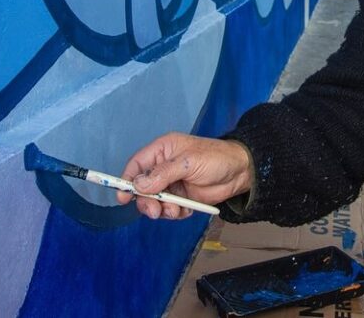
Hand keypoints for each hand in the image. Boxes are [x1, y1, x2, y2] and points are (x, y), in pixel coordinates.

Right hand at [117, 133, 252, 219]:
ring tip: (177, 210)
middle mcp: (164, 167)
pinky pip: (170, 210)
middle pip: (143, 188)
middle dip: (147, 202)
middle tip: (155, 212)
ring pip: (155, 202)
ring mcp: (173, 184)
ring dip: (163, 210)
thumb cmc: (216, 158)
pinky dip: (175, 213)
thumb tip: (139, 185)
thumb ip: (163, 174)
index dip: (127, 181)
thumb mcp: (188, 163)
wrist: (240, 172)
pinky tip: (187, 210)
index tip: (123, 198)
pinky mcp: (183, 198)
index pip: (137, 165)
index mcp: (163, 150)